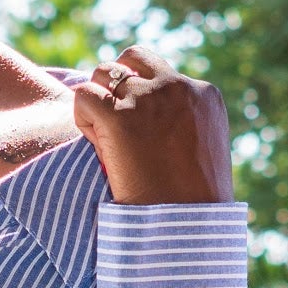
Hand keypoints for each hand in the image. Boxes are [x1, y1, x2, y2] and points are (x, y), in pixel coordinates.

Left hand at [72, 44, 233, 204]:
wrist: (184, 229)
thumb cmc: (193, 203)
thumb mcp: (202, 149)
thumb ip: (183, 121)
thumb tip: (153, 118)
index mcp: (204, 94)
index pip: (161, 72)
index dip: (143, 97)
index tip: (142, 130)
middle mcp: (178, 87)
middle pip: (132, 59)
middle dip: (118, 84)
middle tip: (115, 121)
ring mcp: (147, 99)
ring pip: (103, 72)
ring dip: (99, 100)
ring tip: (106, 138)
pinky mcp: (118, 116)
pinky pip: (84, 95)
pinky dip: (83, 118)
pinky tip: (96, 145)